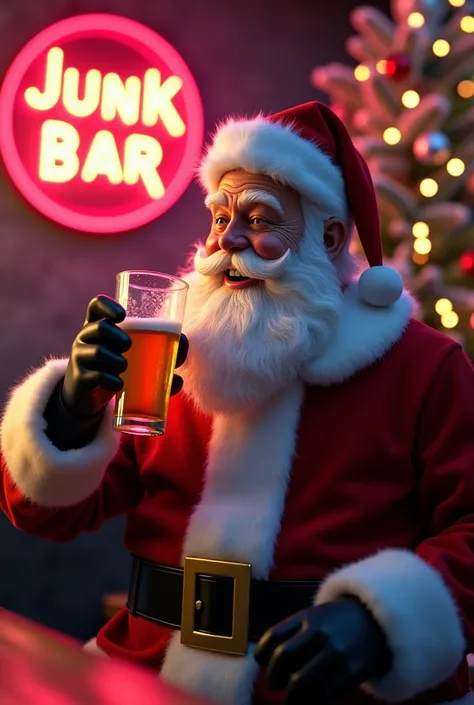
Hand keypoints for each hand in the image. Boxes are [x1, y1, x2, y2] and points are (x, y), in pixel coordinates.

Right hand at [62, 295, 188, 416]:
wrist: (90, 396)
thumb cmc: (117, 368)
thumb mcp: (135, 358)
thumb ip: (163, 356)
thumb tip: (181, 368)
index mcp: (100, 326)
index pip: (95, 306)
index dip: (107, 305)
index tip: (124, 315)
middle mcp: (86, 338)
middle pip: (97, 327)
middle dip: (116, 334)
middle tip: (129, 344)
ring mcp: (80, 358)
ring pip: (96, 351)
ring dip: (116, 359)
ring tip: (126, 366)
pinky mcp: (80, 379)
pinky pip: (94, 376)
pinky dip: (110, 380)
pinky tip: (119, 385)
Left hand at [254, 600, 391, 704]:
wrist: (380, 621)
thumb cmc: (340, 622)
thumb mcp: (317, 616)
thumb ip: (295, 633)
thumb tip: (269, 661)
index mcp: (307, 617)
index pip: (274, 635)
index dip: (262, 652)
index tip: (262, 662)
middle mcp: (320, 632)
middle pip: (285, 657)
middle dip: (274, 677)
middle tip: (275, 685)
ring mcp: (336, 651)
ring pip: (302, 681)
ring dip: (291, 697)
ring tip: (291, 700)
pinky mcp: (351, 671)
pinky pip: (323, 694)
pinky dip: (312, 703)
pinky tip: (310, 701)